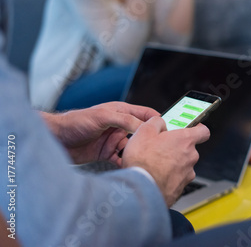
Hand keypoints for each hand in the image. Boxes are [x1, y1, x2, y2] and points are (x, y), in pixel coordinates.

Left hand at [42, 102, 158, 165]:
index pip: (145, 114)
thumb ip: (124, 120)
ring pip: (133, 148)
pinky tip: (130, 167)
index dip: (156, 121)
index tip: (165, 130)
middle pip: (141, 133)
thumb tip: (143, 127)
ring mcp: (114, 140)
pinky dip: (127, 164)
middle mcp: (119, 126)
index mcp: (121, 112)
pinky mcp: (107, 153)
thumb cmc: (75, 121)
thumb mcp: (103, 116)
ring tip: (145, 160)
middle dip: (150, 141)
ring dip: (138, 154)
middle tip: (159, 149)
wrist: (55, 139)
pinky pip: (122, 159)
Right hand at [123, 118, 209, 206]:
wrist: (141, 189)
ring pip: (183, 164)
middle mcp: (191, 156)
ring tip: (155, 164)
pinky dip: (169, 177)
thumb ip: (156, 122)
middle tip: (161, 148)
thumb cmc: (143, 161)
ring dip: (173, 163)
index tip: (192, 128)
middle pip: (189, 149)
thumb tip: (160, 122)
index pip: (203, 131)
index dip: (198, 129)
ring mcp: (188, 173)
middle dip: (177, 148)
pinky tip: (156, 176)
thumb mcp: (145, 131)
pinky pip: (177, 179)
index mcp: (185, 140)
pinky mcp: (181, 188)